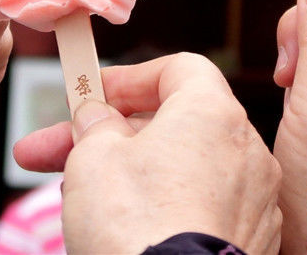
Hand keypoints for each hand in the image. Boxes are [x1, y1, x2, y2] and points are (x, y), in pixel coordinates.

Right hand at [15, 53, 281, 253]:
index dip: (128, 79)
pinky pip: (204, 208)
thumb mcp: (92, 157)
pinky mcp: (252, 240)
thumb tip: (99, 120)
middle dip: (110, 136)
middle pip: (174, 123)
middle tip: (52, 151)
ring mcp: (254, 198)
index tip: (88, 97)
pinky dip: (167, 209)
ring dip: (135, 174)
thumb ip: (96, 126)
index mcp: (213, 112)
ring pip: (186, 169)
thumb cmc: (135, 225)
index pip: (177, 69)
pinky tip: (124, 228)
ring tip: (78, 196)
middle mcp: (246, 148)